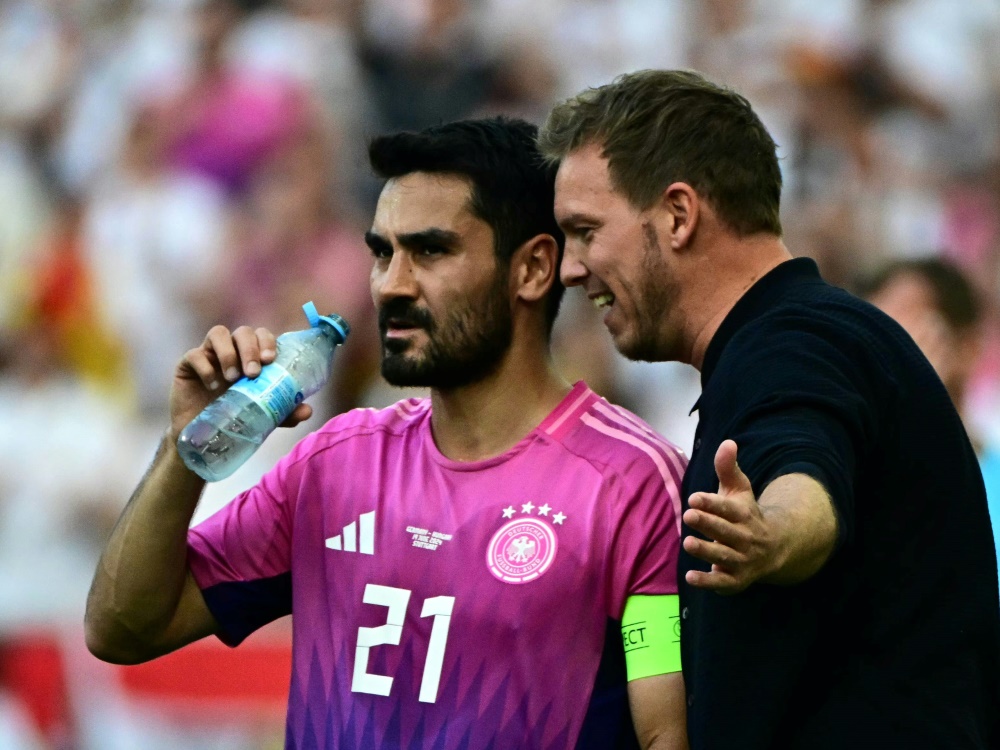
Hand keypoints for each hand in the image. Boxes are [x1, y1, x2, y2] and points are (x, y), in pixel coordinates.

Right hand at [168, 325, 312, 438]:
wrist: (203, 439)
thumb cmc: (235, 419)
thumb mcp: (263, 415)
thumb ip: (284, 411)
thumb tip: (307, 411)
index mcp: (251, 356)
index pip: (262, 335)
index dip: (267, 342)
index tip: (270, 360)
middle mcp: (232, 350)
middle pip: (243, 331)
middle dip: (250, 348)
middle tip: (253, 373)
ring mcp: (209, 355)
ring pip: (218, 333)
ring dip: (228, 353)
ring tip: (232, 379)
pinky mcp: (187, 364)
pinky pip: (194, 354)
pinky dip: (205, 367)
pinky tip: (212, 384)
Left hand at [682, 440, 774, 593]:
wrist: (774, 548)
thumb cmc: (746, 514)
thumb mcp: (739, 490)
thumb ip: (728, 468)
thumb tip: (728, 442)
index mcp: (745, 515)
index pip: (728, 509)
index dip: (712, 503)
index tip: (694, 497)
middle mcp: (745, 538)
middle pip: (726, 532)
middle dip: (708, 524)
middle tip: (689, 515)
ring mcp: (742, 561)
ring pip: (724, 557)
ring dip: (707, 551)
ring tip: (688, 543)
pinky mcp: (736, 580)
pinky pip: (723, 583)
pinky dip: (708, 582)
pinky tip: (690, 577)